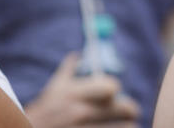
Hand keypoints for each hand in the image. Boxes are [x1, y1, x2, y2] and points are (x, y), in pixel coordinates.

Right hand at [25, 53, 140, 127]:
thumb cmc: (43, 112)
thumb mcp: (53, 90)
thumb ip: (68, 70)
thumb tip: (76, 54)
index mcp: (73, 94)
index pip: (112, 87)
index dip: (114, 89)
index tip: (113, 94)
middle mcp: (79, 113)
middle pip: (124, 107)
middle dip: (128, 109)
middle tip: (130, 112)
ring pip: (125, 127)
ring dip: (127, 125)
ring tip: (126, 124)